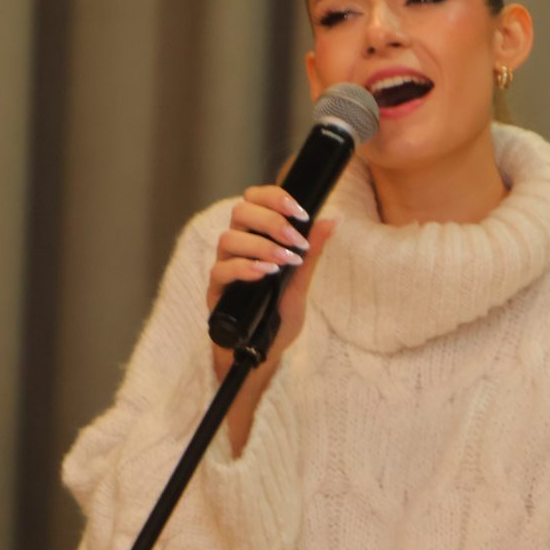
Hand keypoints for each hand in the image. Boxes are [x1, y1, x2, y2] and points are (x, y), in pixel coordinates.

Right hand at [206, 184, 336, 376]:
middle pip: (240, 212)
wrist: (261, 352)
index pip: (256, 199)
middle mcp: (237, 247)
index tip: (301, 213)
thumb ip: (312, 253)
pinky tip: (264, 274)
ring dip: (260, 245)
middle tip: (295, 240)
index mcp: (256, 237)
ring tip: (284, 261)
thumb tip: (333, 219)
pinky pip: (220, 271)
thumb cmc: (278, 315)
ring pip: (228, 238)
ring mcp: (224, 267)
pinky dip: (244, 268)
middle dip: (270, 221)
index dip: (274, 197)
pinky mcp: (216, 291)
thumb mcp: (300, 283)